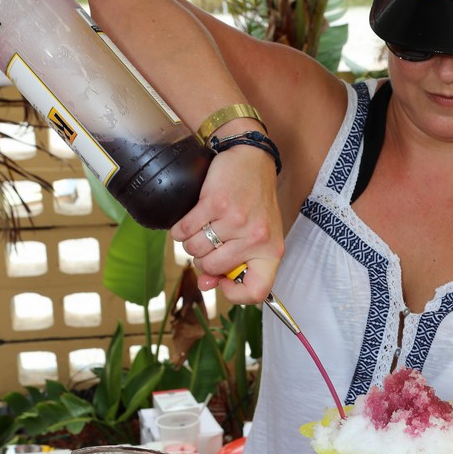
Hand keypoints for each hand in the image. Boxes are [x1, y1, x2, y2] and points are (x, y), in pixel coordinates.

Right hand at [171, 141, 284, 303]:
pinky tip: (189, 220)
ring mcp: (236, 221)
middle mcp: (257, 238)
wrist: (252, 159)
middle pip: (212, 268)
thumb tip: (205, 285)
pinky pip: (185, 230)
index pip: (257, 292)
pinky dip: (180, 229)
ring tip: (201, 229)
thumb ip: (234, 264)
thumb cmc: (254, 202)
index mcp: (271, 252)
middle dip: (202, 259)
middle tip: (209, 244)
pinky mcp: (216, 203)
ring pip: (195, 250)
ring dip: (190, 242)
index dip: (235, 294)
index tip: (224, 280)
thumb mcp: (256, 236)